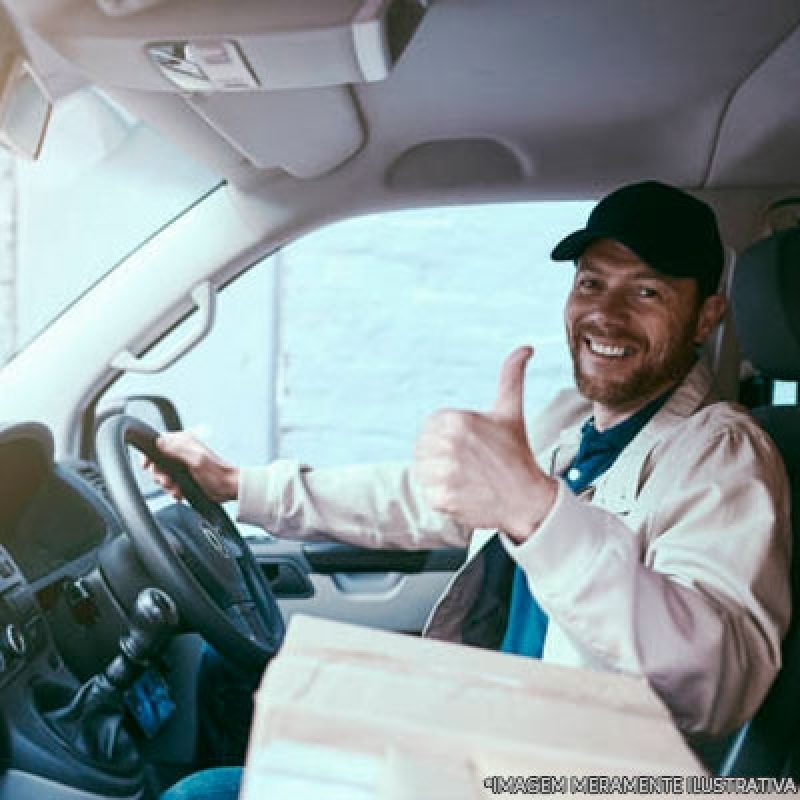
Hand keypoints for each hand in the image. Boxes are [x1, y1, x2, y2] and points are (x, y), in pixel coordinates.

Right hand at [143, 431, 239, 503]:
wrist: (227, 488)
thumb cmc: (217, 473)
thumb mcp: (196, 460)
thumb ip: (177, 449)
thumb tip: (159, 441)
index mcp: (183, 441)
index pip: (157, 443)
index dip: (149, 455)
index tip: (146, 465)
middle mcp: (181, 451)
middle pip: (157, 462)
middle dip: (160, 475)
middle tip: (169, 482)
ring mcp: (182, 464)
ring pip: (163, 475)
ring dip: (168, 485)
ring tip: (177, 489)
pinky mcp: (184, 476)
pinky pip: (170, 484)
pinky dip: (173, 490)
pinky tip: (181, 493)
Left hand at [413, 346, 557, 541]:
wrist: (527, 500)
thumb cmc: (517, 455)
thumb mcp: (511, 412)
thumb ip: (511, 377)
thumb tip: (525, 349)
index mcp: (458, 420)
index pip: (430, 426)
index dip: (447, 436)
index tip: (467, 446)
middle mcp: (448, 445)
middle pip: (423, 447)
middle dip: (441, 455)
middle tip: (467, 465)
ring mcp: (444, 473)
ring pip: (422, 470)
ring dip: (438, 475)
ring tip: (465, 478)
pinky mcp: (441, 498)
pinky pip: (427, 493)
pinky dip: (441, 496)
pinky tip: (463, 493)